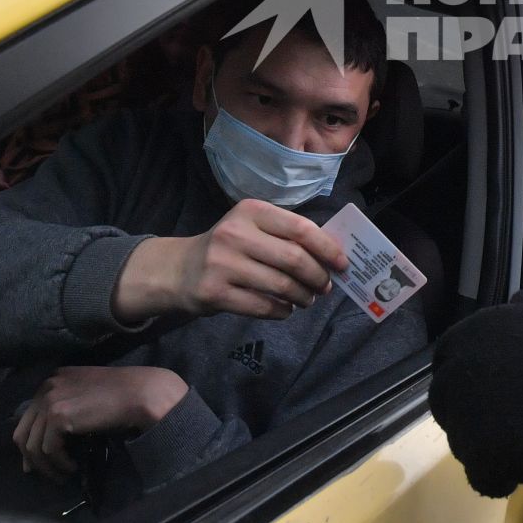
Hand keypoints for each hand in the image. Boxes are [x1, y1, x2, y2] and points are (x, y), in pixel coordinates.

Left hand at [13, 365, 187, 481]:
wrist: (141, 393)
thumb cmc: (122, 396)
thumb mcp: (86, 397)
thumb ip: (66, 409)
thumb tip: (47, 440)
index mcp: (53, 380)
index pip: (28, 417)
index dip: (31, 443)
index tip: (38, 463)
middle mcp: (46, 387)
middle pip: (22, 431)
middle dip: (32, 458)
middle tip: (47, 474)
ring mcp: (50, 400)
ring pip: (32, 445)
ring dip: (46, 466)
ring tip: (64, 475)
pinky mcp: (58, 416)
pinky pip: (48, 450)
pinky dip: (59, 463)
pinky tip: (73, 467)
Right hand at [113, 200, 348, 323]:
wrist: (179, 270)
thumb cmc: (229, 248)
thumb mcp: (253, 228)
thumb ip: (287, 235)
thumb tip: (333, 254)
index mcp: (251, 211)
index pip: (301, 228)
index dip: (327, 248)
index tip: (342, 264)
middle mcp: (235, 234)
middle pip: (294, 259)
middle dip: (318, 276)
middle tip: (325, 287)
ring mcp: (223, 264)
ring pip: (281, 285)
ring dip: (303, 296)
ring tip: (307, 299)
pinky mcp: (215, 293)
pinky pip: (263, 306)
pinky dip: (282, 310)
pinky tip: (285, 309)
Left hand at [430, 295, 522, 497]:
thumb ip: (520, 317)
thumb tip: (516, 306)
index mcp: (466, 337)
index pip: (450, 367)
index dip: (475, 384)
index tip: (501, 393)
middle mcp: (453, 375)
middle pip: (450, 407)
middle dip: (476, 416)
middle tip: (514, 422)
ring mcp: (464, 419)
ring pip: (464, 445)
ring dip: (491, 447)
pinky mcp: (483, 457)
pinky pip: (484, 479)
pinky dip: (505, 479)